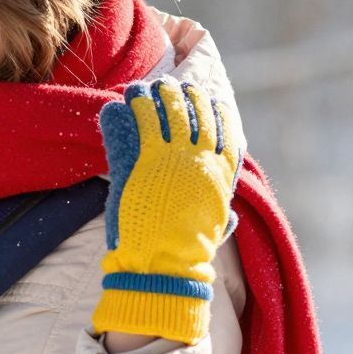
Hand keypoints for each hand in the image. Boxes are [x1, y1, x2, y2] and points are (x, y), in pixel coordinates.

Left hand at [93, 78, 242, 344]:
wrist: (163, 267)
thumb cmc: (189, 256)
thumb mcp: (215, 232)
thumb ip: (223, 218)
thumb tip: (232, 219)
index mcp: (220, 174)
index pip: (225, 129)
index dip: (214, 110)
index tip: (206, 98)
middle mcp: (199, 159)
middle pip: (195, 112)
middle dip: (182, 96)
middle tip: (170, 86)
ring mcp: (170, 157)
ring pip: (164, 110)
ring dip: (152, 96)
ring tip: (141, 89)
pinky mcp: (141, 160)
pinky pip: (134, 123)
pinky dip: (127, 109)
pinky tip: (121, 103)